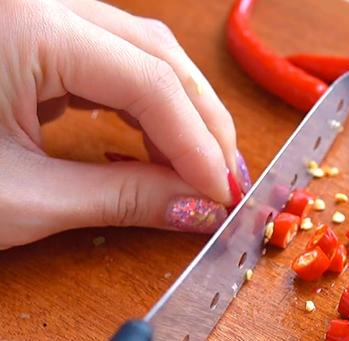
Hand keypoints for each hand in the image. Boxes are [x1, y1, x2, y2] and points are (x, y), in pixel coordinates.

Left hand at [0, 0, 251, 249]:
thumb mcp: (21, 197)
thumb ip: (123, 200)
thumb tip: (198, 210)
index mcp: (25, 25)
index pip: (149, 83)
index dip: (198, 144)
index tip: (222, 195)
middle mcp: (39, 1)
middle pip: (158, 55)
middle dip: (202, 123)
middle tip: (226, 180)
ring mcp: (36, 11)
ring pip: (142, 53)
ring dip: (181, 113)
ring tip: (200, 167)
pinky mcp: (34, 32)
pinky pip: (113, 61)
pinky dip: (145, 107)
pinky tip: (159, 143)